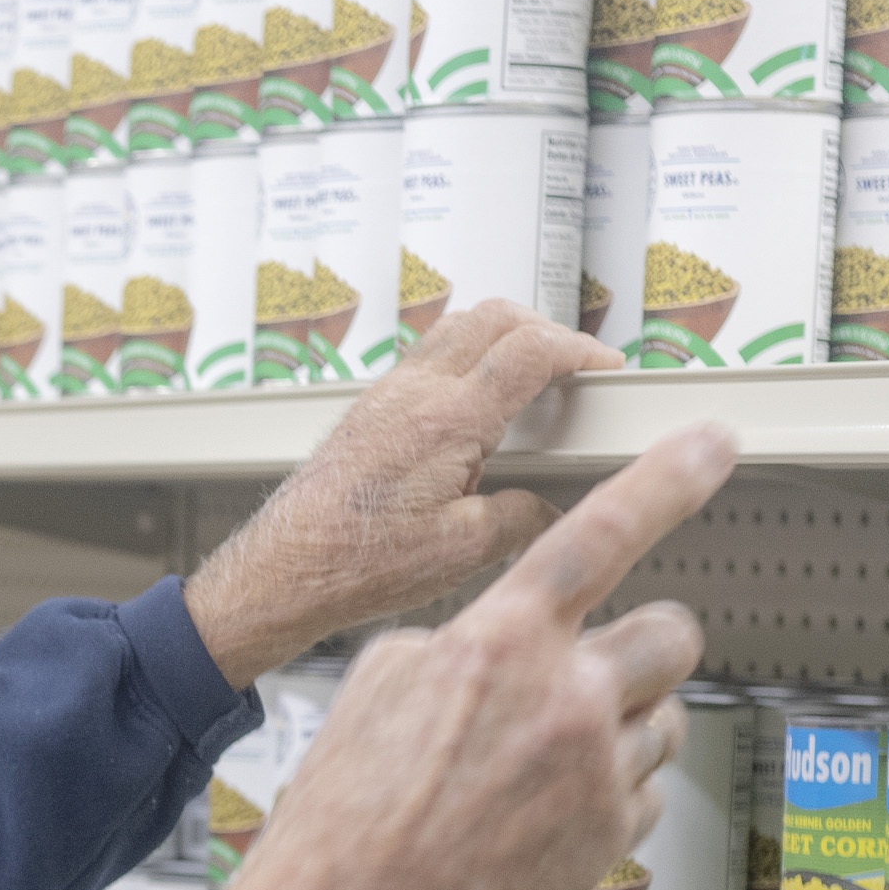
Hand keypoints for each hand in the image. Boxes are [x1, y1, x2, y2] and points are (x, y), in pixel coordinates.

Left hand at [186, 300, 623, 684]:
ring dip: (505, 336)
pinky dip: (468, 357)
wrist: (282, 573)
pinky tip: (477, 402)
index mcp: (446, 420)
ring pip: (459, 326)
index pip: (532, 349)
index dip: (582, 350)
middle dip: (548, 330)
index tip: (606, 370)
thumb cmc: (352, 563)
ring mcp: (386, 394)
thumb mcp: (462, 553)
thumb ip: (520, 520)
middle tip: (577, 367)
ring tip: (535, 377)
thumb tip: (548, 512)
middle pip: (496, 316)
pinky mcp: (368, 409)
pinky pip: (429, 354)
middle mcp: (413, 393)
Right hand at [213, 425, 734, 889]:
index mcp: (500, 643)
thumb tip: (502, 639)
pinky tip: (547, 810)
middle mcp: (565, 700)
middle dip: (647, 644)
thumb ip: (464, 641)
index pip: (604, 532)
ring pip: (668, 717)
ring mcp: (596, 773)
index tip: (710, 444)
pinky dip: (611, 793)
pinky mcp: (610, 838)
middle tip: (603, 668)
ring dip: (624, 724)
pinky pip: (648, 790)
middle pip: (674, 633)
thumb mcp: (379, 680)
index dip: (668, 478)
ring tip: (550, 760)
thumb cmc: (347, 810)